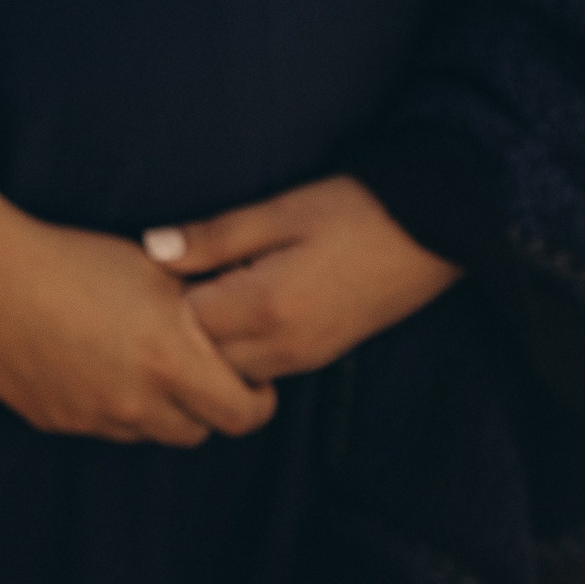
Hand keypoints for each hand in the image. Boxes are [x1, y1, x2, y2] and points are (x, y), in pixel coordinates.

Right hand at [0, 174, 277, 445]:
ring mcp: (93, 417)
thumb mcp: (157, 272)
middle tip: (207, 374)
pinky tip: (101, 366)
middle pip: (201, 431)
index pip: (242, 415)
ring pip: (153, 433)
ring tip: (151, 367)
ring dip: (164, 410)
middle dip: (212, 406)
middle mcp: (135, 402)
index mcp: (170, 362)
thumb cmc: (74, 258)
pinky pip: (105, 428)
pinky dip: (116, 407)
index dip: (256, 400)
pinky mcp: (56, 421)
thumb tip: (246, 323)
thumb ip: (207, 309)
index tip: (253, 381)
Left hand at [143, 176, 459, 383]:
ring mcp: (303, 359)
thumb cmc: (356, 211)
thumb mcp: (281, 211)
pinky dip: (238, 349)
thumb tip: (151, 248)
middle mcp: (283, 347)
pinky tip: (240, 309)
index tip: (160, 267)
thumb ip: (214, 236)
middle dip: (180, 328)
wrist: (433, 234)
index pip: (182, 322)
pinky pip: (258, 370)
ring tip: (209, 295)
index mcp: (267, 306)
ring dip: (210, 343)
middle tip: (174, 286)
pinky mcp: (317, 358)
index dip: (162, 295)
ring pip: (227, 372)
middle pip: (200, 359)